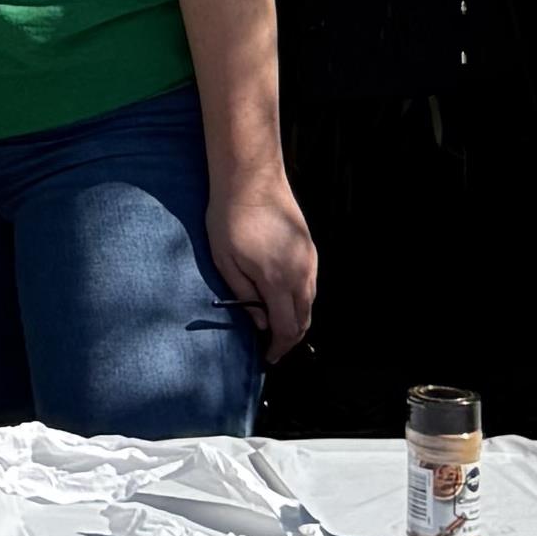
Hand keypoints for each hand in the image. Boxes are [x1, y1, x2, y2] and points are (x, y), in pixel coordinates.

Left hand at [209, 171, 317, 360]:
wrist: (251, 178)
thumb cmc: (230, 218)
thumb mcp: (225, 262)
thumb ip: (245, 297)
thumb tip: (261, 323)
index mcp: (277, 280)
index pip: (285, 328)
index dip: (278, 347)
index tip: (268, 357)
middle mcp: (300, 273)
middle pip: (303, 320)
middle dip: (290, 339)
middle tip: (273, 347)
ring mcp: (308, 260)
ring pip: (310, 303)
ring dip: (296, 320)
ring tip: (277, 327)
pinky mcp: (310, 249)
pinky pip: (311, 285)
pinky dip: (301, 300)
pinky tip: (285, 301)